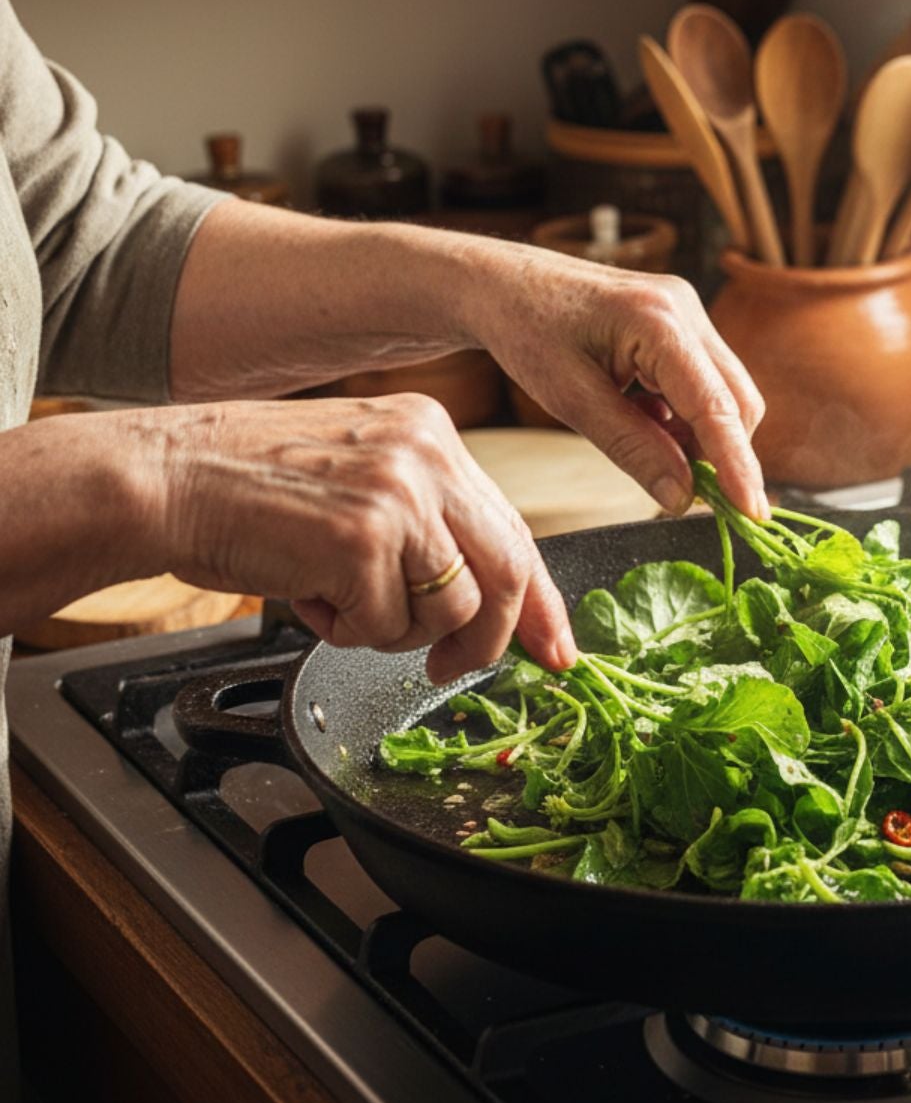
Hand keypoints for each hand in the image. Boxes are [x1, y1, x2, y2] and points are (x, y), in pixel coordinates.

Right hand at [154, 394, 576, 682]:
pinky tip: (305, 594)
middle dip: (488, 640)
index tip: (557, 648)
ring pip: (450, 609)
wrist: (162, 476)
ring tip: (336, 601)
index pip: (514, 527)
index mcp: (432, 433)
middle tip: (451, 668)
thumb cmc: (243, 485)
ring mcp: (401, 497)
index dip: (542, 600)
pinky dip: (345, 631)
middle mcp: (429, 456)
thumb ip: (422, 519)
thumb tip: (475, 596)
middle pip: (508, 573)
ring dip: (394, 631)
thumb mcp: (357, 474)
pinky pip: (385, 626)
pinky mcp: (364, 541)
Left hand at [471, 249, 769, 519]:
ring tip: (645, 446)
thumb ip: (632, 449)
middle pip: (737, 401)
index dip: (739, 465)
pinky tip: (642, 418)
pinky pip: (705, 382)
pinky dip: (684, 416)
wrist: (504, 283)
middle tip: (682, 494)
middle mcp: (686, 310)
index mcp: (658, 321)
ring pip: (726, 394)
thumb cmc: (527, 332)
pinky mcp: (683, 322)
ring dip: (699, 436)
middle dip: (720, 453)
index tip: (753, 514)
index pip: (717, 406)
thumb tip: (683, 498)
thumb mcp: (571, 400)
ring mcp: (689, 312)